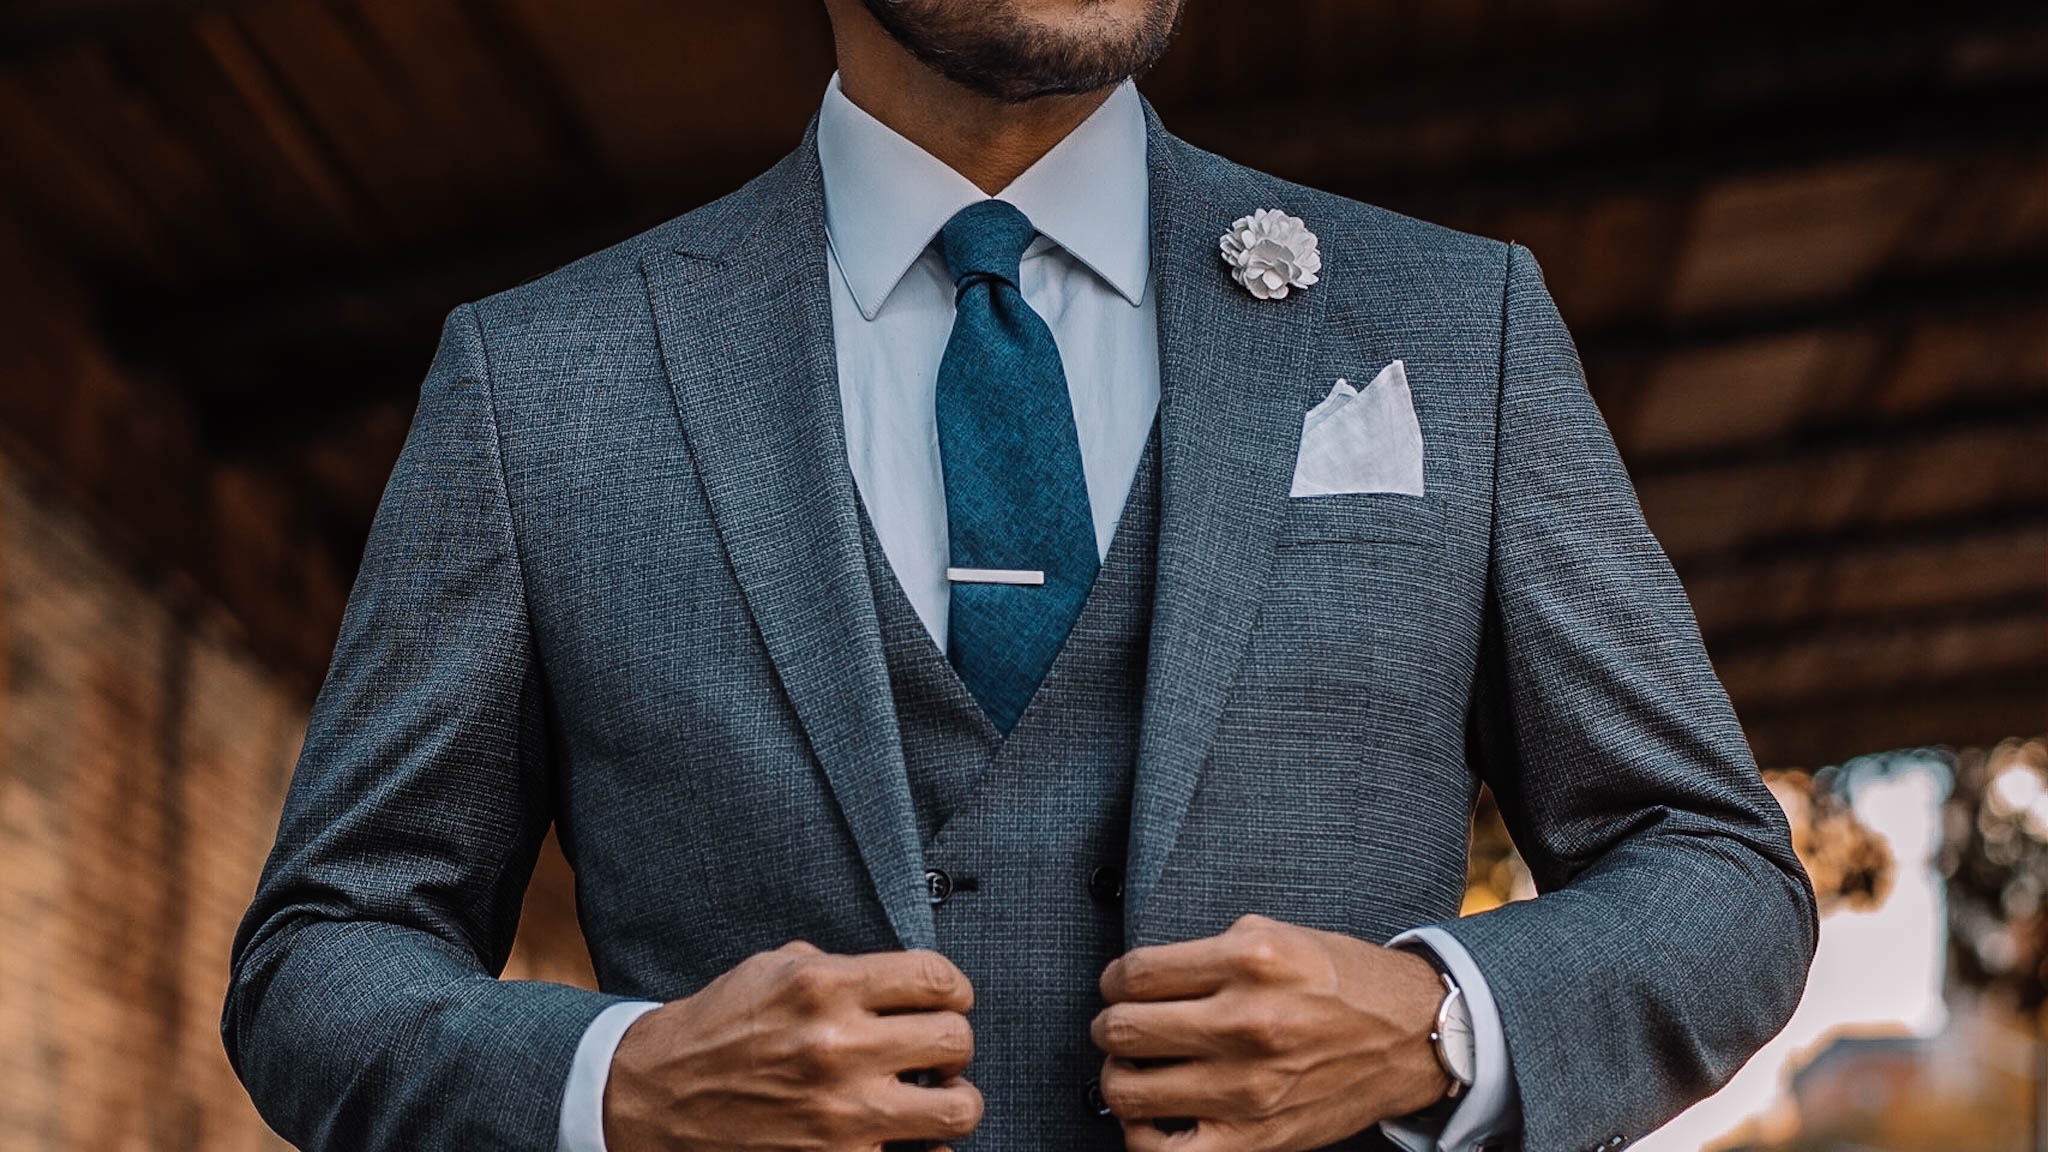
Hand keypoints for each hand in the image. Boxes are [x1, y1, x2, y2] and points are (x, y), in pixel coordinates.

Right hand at [604, 941, 982, 1151]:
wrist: (654, 1096)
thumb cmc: (717, 1028)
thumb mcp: (776, 968)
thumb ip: (845, 969)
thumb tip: (908, 984)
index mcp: (827, 986)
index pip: (938, 978)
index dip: (954, 989)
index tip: (946, 1000)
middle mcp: (839, 1047)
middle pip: (957, 1039)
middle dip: (951, 1043)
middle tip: (933, 1051)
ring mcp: (841, 1114)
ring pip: (959, 1108)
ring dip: (952, 1099)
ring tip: (928, 1095)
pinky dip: (922, 1151)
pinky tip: (901, 1137)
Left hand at [1092, 914, 1449, 1151]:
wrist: (1410, 1035)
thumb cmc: (1341, 982)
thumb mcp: (1276, 935)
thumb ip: (1207, 950)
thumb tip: (1139, 977)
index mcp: (1249, 960)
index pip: (1135, 973)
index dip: (1114, 981)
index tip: (1120, 987)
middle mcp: (1246, 1022)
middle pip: (1122, 1029)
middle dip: (1110, 1026)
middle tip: (1121, 1026)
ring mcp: (1248, 1086)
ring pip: (1128, 1091)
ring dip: (1118, 1076)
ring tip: (1135, 1067)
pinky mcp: (1256, 1137)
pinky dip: (1141, 1137)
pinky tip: (1153, 1116)